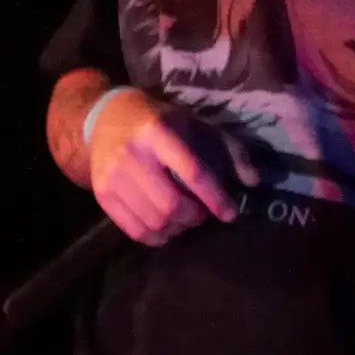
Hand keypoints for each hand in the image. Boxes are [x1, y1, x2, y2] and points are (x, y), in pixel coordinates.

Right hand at [86, 89, 255, 245]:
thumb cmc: (160, 122)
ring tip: (183, 219)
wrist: (106, 117)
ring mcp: (113, 176)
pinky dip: (155, 237)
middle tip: (201, 213)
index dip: (216, 199)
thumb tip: (253, 181)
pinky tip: (166, 228)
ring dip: (176, 228)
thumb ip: (229, 150)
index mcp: (159, 133)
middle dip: (194, 217)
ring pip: (154, 221)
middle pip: (171, 205)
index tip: (230, 214)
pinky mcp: (102, 193)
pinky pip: (134, 230)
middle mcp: (133, 155)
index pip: (193, 173)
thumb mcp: (197, 125)